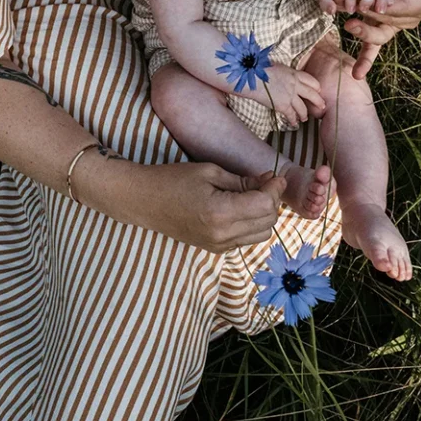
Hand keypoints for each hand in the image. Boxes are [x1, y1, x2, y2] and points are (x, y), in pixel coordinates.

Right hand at [133, 162, 285, 253]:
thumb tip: (269, 180)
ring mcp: (219, 246)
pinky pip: (245, 239)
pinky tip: (241, 207)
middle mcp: (223, 235)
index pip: (265, 205)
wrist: (144, 201)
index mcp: (221, 213)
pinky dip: (251, 224)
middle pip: (267, 222)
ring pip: (261, 235)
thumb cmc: (173, 180)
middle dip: (272, 201)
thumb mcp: (210, 172)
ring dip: (264, 215)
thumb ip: (242, 180)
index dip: (274, 189)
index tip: (275, 175)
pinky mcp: (215, 249)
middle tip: (265, 182)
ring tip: (254, 194)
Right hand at [255, 64, 325, 126]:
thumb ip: (282, 73)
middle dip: (318, 101)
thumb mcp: (275, 66)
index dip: (316, 86)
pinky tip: (294, 123)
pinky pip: (292, 115)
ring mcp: (290, 95)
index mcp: (293, 73)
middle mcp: (294, 84)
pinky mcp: (283, 105)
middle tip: (322, 106)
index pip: (310, 80)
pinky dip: (293, 120)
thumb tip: (280, 75)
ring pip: (303, 108)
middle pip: (312, 94)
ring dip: (305, 114)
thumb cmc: (259, 69)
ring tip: (305, 118)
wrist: (251, 77)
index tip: (318, 90)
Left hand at [345, 0, 420, 79]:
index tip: (370, 7)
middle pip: (390, 22)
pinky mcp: (384, 25)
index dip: (386, 8)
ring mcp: (398, 23)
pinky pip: (375, 45)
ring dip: (364, 36)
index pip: (402, 9)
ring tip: (349, 29)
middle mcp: (413, 16)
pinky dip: (366, 59)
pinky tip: (357, 74)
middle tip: (352, 17)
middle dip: (370, 19)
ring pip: (381, 34)